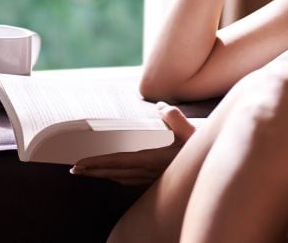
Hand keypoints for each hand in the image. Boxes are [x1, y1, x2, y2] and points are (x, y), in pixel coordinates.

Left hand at [70, 102, 195, 185]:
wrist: (213, 166)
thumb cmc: (201, 149)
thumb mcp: (190, 131)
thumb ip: (173, 117)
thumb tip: (160, 106)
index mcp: (152, 160)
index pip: (117, 162)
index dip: (96, 163)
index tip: (78, 165)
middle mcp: (149, 172)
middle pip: (114, 173)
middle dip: (93, 172)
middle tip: (74, 170)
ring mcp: (153, 178)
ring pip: (121, 178)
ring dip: (103, 175)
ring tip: (89, 172)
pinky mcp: (157, 180)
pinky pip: (131, 180)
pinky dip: (118, 177)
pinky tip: (116, 175)